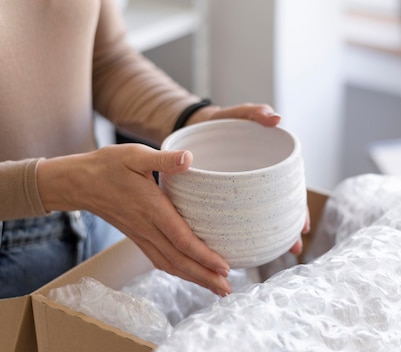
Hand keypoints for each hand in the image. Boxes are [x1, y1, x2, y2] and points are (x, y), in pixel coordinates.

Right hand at [37, 144, 232, 295]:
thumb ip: (164, 160)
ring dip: (194, 278)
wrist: (77, 182)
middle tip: (227, 288)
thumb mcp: (135, 155)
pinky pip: (159, 260)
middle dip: (205, 276)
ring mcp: (141, 235)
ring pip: (170, 264)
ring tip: (215, 288)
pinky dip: (177, 271)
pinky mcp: (138, 237)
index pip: (182, 240)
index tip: (224, 267)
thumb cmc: (107, 165)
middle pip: (179, 260)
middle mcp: (148, 228)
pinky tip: (190, 275)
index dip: (204, 256)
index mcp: (152, 209)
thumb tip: (189, 159)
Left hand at [185, 102, 310, 255]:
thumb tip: (277, 119)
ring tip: (272, 254)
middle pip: (278, 209)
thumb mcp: (237, 114)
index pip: (289, 191)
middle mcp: (257, 183)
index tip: (304, 227)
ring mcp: (240, 193)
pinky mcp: (221, 197)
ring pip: (258, 217)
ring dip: (267, 236)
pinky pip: (234, 216)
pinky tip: (242, 247)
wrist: (192, 128)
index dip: (299, 209)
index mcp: (266, 167)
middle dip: (288, 229)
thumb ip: (255, 113)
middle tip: (294, 248)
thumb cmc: (219, 121)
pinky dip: (241, 231)